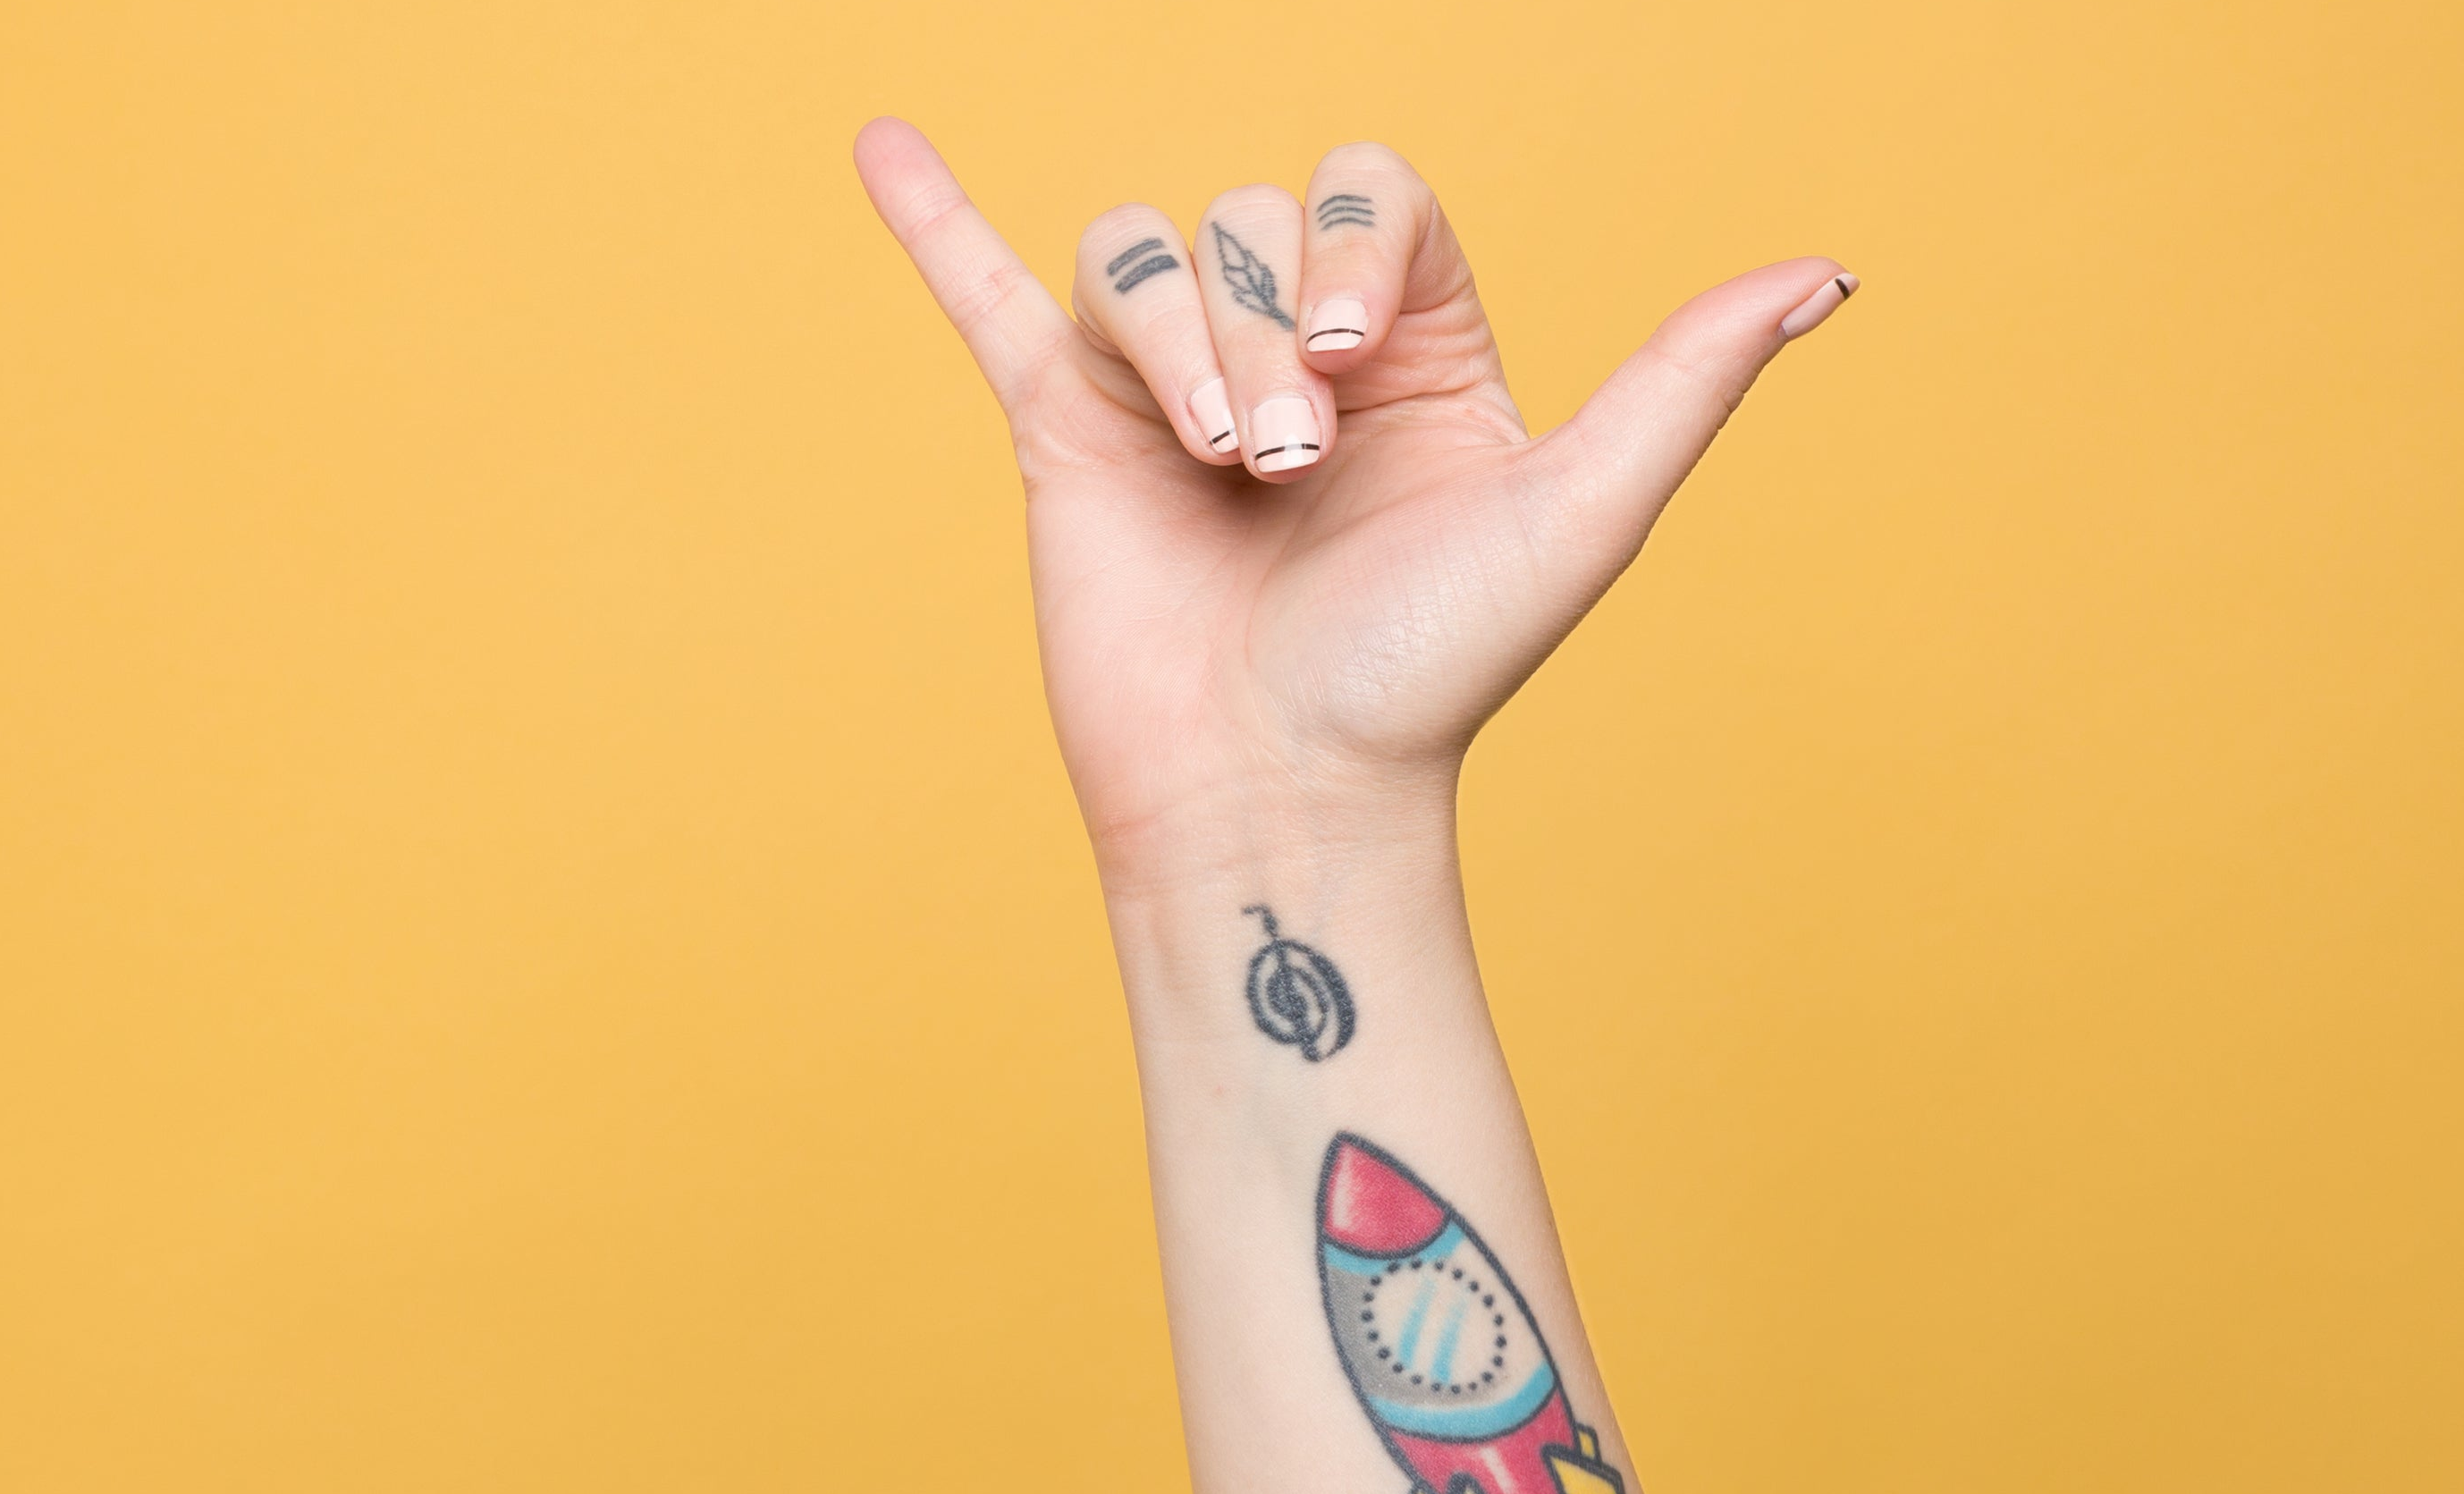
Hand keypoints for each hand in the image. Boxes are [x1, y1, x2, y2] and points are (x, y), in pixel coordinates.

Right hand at [854, 119, 1855, 874]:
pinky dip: (935, 224)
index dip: (1356, 244)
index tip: (1357, 356)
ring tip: (1208, 466)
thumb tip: (1824, 276)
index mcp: (1413, 358)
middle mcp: (1285, 355)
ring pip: (1137, 258)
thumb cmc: (1428, 678)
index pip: (1372, 198)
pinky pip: (989, 299)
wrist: (1278, 798)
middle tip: (1281, 466)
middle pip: (1243, 222)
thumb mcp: (1577, 515)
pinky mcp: (1062, 435)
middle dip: (1260, 326)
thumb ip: (1680, 386)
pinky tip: (885, 144)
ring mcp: (1164, 391)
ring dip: (1170, 341)